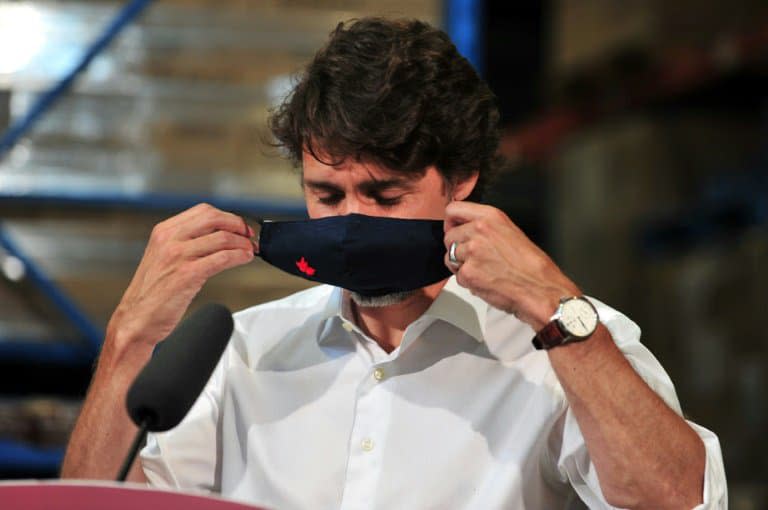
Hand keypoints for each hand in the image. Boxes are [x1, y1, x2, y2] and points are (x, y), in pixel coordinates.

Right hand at [108, 203, 255, 348]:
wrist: (136, 319)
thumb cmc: (151, 294)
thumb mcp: (164, 258)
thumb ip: (185, 243)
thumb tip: (218, 237)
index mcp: (163, 232)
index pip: (203, 211)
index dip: (227, 217)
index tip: (239, 226)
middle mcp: (169, 239)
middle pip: (214, 218)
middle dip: (238, 225)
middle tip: (249, 236)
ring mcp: (178, 256)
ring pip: (222, 238)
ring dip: (243, 243)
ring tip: (251, 250)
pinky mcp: (187, 274)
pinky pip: (221, 258)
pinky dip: (238, 257)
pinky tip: (244, 259)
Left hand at [443, 201, 579, 329]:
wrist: (540, 289)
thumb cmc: (531, 265)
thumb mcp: (511, 232)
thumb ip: (486, 227)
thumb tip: (466, 228)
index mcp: (491, 217)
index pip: (453, 210)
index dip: (451, 222)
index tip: (454, 229)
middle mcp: (479, 230)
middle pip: (449, 236)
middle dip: (457, 247)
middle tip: (474, 257)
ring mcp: (471, 252)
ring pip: (449, 256)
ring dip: (461, 265)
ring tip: (482, 270)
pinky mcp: (467, 273)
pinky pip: (457, 276)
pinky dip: (468, 281)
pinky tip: (485, 281)